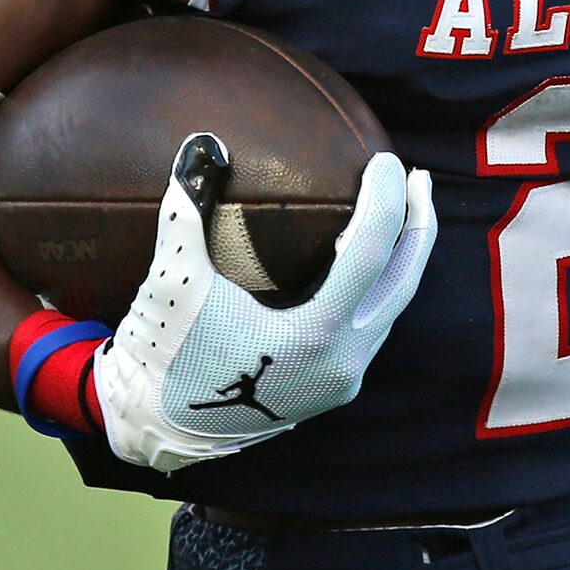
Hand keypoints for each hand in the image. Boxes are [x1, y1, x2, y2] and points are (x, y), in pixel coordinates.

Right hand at [97, 134, 436, 471]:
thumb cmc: (164, 352)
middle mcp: (343, 364)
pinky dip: (377, 286)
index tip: (384, 160)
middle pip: (401, 283)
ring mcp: (342, 381)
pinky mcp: (332, 388)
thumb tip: (202, 143)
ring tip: (400, 209)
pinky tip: (366, 257)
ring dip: (400, 258)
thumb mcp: (175, 279)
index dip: (383, 201)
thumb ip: (187, 209)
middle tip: (417, 176)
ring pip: (391, 308)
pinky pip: (371, 326)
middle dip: (416, 226)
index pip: (370, 254)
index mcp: (315, 338)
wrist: (152, 426)